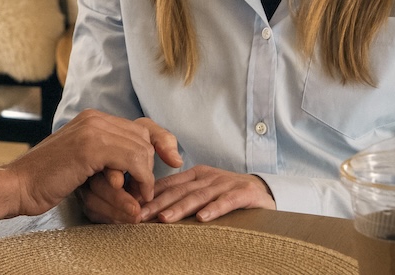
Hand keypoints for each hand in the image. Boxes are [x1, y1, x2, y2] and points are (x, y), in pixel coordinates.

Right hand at [3, 111, 181, 217]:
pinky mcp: (90, 146)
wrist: (19, 186)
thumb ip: (107, 156)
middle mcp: (94, 118)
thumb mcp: (82, 162)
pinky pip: (133, 159)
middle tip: (144, 192)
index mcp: (92, 118)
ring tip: (138, 197)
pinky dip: (140, 179)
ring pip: (141, 148)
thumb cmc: (48, 180)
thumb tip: (145, 161)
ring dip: (145, 177)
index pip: (142, 124)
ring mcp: (92, 129)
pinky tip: (132, 193)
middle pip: (145, 136)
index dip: (163, 139)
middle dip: (151, 165)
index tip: (175, 160)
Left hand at [137, 165, 274, 223]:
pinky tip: (202, 218)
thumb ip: (182, 195)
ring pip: (198, 196)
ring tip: (164, 219)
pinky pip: (226, 201)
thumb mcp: (202, 191)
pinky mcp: (243, 192)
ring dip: (180, 208)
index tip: (130, 207)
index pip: (167, 185)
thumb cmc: (227, 194)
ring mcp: (225, 183)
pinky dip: (213, 209)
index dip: (148, 195)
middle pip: (178, 191)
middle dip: (156, 204)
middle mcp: (207, 177)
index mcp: (194, 175)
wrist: (264, 191)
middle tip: (139, 216)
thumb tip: (151, 209)